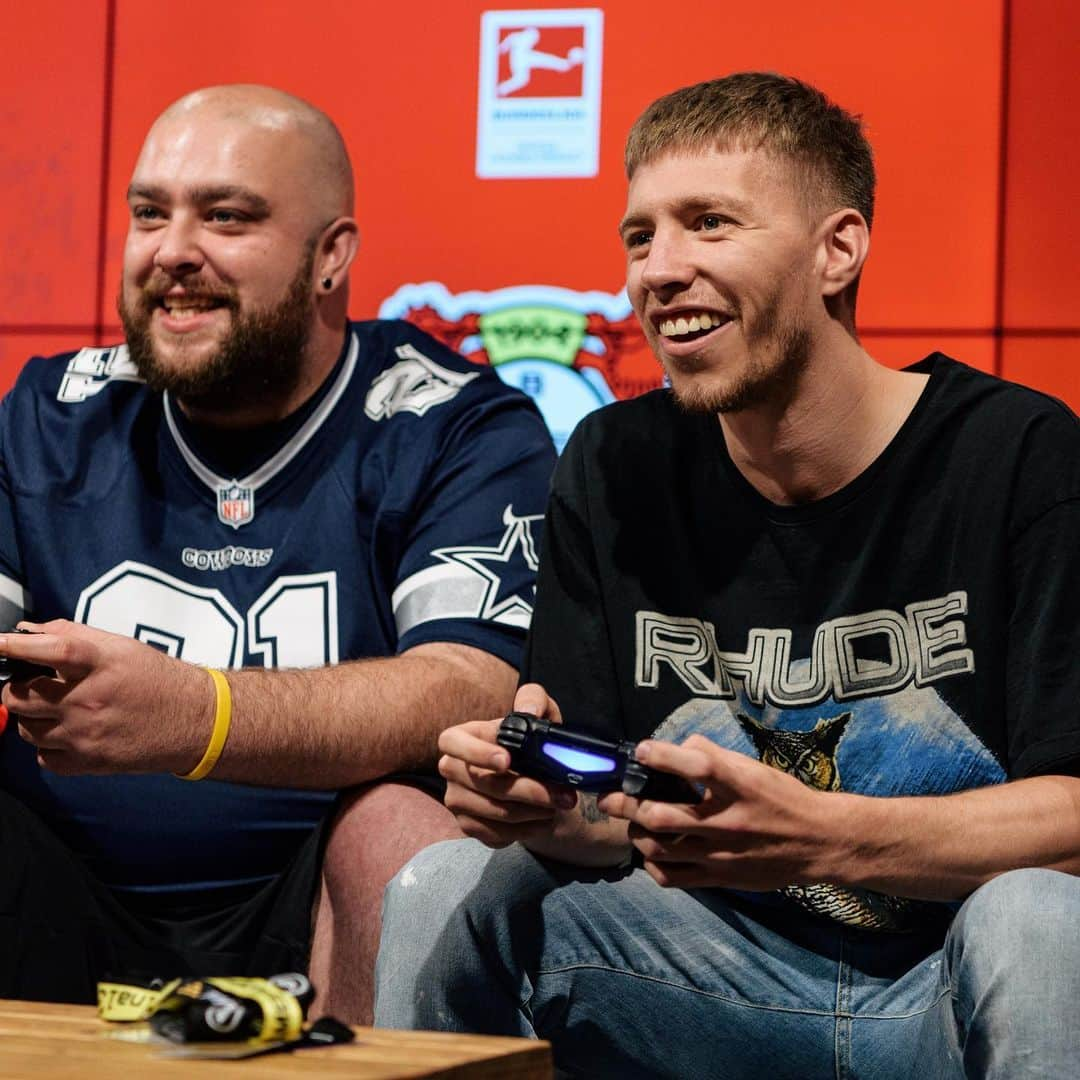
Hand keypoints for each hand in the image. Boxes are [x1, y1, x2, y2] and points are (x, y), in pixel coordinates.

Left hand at [0, 620, 212, 775]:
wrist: (194, 721)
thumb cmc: (158, 680)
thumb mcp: (122, 647)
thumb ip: (73, 635)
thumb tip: (28, 631)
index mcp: (103, 664)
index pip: (52, 649)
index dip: (17, 646)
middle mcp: (91, 699)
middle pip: (20, 696)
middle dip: (16, 689)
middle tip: (32, 685)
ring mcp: (86, 734)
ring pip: (26, 728)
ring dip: (32, 717)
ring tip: (57, 709)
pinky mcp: (88, 762)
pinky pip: (42, 757)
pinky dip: (47, 746)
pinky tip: (69, 733)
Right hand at [438, 682, 578, 847]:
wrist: (533, 778)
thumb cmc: (530, 742)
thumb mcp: (539, 713)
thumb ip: (535, 700)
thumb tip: (530, 711)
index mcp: (462, 737)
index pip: (452, 741)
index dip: (476, 752)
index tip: (507, 760)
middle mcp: (452, 769)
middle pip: (485, 784)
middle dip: (529, 790)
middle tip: (563, 794)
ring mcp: (456, 800)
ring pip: (496, 812)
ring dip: (534, 812)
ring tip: (559, 804)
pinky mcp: (468, 826)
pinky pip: (496, 834)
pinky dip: (526, 830)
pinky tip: (544, 820)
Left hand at [598, 734, 842, 889]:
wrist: (819, 842)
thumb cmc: (783, 798)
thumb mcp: (753, 768)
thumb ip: (714, 756)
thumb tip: (678, 747)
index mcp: (739, 785)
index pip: (698, 765)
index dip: (664, 756)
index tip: (641, 750)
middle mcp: (728, 820)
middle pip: (663, 815)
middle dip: (627, 804)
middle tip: (609, 797)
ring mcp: (722, 854)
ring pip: (661, 848)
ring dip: (636, 833)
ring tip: (631, 823)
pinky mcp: (722, 878)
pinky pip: (674, 878)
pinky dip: (654, 865)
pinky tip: (652, 852)